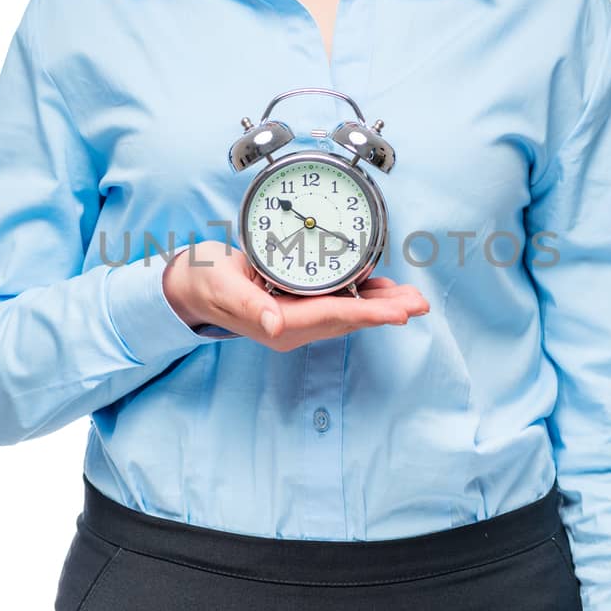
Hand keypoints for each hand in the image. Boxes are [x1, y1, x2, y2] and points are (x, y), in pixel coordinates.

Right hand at [162, 241, 429, 350]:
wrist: (190, 285)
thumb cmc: (205, 283)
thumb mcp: (224, 289)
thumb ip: (250, 307)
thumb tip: (275, 327)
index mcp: (280, 325)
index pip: (334, 318)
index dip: (370, 315)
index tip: (399, 313)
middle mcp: (294, 325)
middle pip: (349, 318)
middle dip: (386, 311)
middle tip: (420, 303)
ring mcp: (296, 317)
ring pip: (348, 312)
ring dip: (380, 304)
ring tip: (412, 297)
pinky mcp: (296, 303)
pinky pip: (337, 302)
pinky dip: (361, 295)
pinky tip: (380, 287)